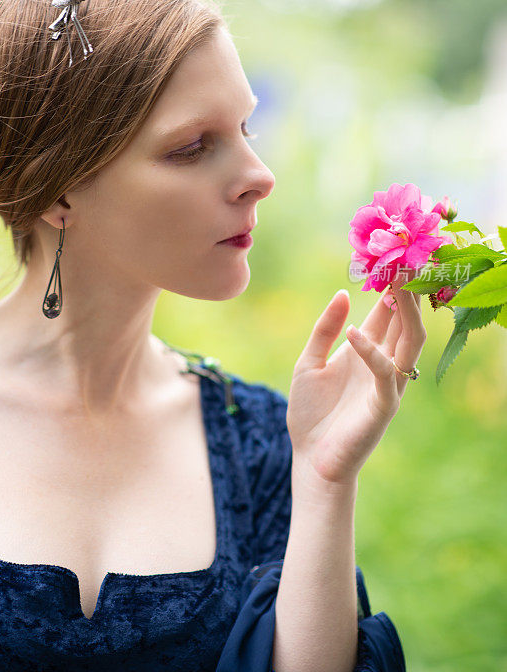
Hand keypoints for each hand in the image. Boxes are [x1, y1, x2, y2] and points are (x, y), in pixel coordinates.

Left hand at [287, 272, 425, 488]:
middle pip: (406, 322)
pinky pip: (386, 374)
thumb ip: (324, 330)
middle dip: (407, 293)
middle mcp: (383, 364)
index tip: (392, 258)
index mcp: (366, 352)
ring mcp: (388, 385)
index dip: (391, 288)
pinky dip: (371, 352)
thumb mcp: (308, 363)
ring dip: (406, 314)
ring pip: (410, 343)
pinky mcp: (384, 406)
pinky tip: (354, 333)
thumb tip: (342, 294)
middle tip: (404, 262)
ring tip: (397, 285)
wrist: (310, 459)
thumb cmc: (310, 413)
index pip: (387, 314)